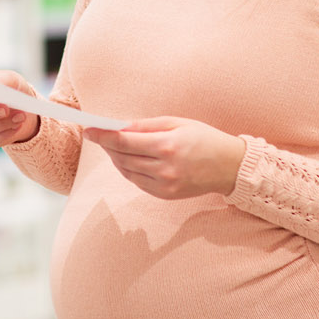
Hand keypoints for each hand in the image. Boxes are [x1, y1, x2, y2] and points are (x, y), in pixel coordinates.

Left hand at [84, 117, 246, 199]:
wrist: (230, 167)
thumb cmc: (204, 138)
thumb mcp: (177, 123)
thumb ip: (146, 125)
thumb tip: (120, 126)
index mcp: (166, 146)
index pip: (124, 141)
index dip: (103, 136)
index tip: (89, 130)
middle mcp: (164, 168)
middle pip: (122, 158)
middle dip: (107, 146)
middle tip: (98, 135)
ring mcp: (165, 185)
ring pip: (127, 172)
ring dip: (116, 159)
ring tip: (113, 146)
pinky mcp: (166, 195)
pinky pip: (138, 182)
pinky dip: (129, 170)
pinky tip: (129, 160)